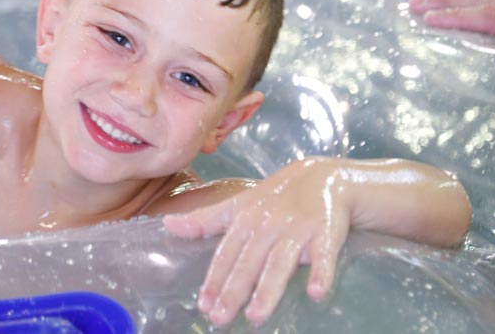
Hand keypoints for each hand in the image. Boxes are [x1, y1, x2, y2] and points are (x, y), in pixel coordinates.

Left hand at [163, 158, 350, 326]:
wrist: (324, 176)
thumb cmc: (275, 198)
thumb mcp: (239, 205)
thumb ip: (205, 220)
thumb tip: (168, 225)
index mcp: (246, 219)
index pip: (226, 253)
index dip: (214, 278)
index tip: (202, 304)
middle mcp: (269, 225)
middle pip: (249, 261)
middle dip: (234, 290)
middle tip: (220, 317)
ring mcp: (298, 229)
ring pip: (280, 261)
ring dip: (268, 289)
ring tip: (256, 316)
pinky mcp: (327, 233)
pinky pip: (324, 255)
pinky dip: (321, 272)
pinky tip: (316, 293)